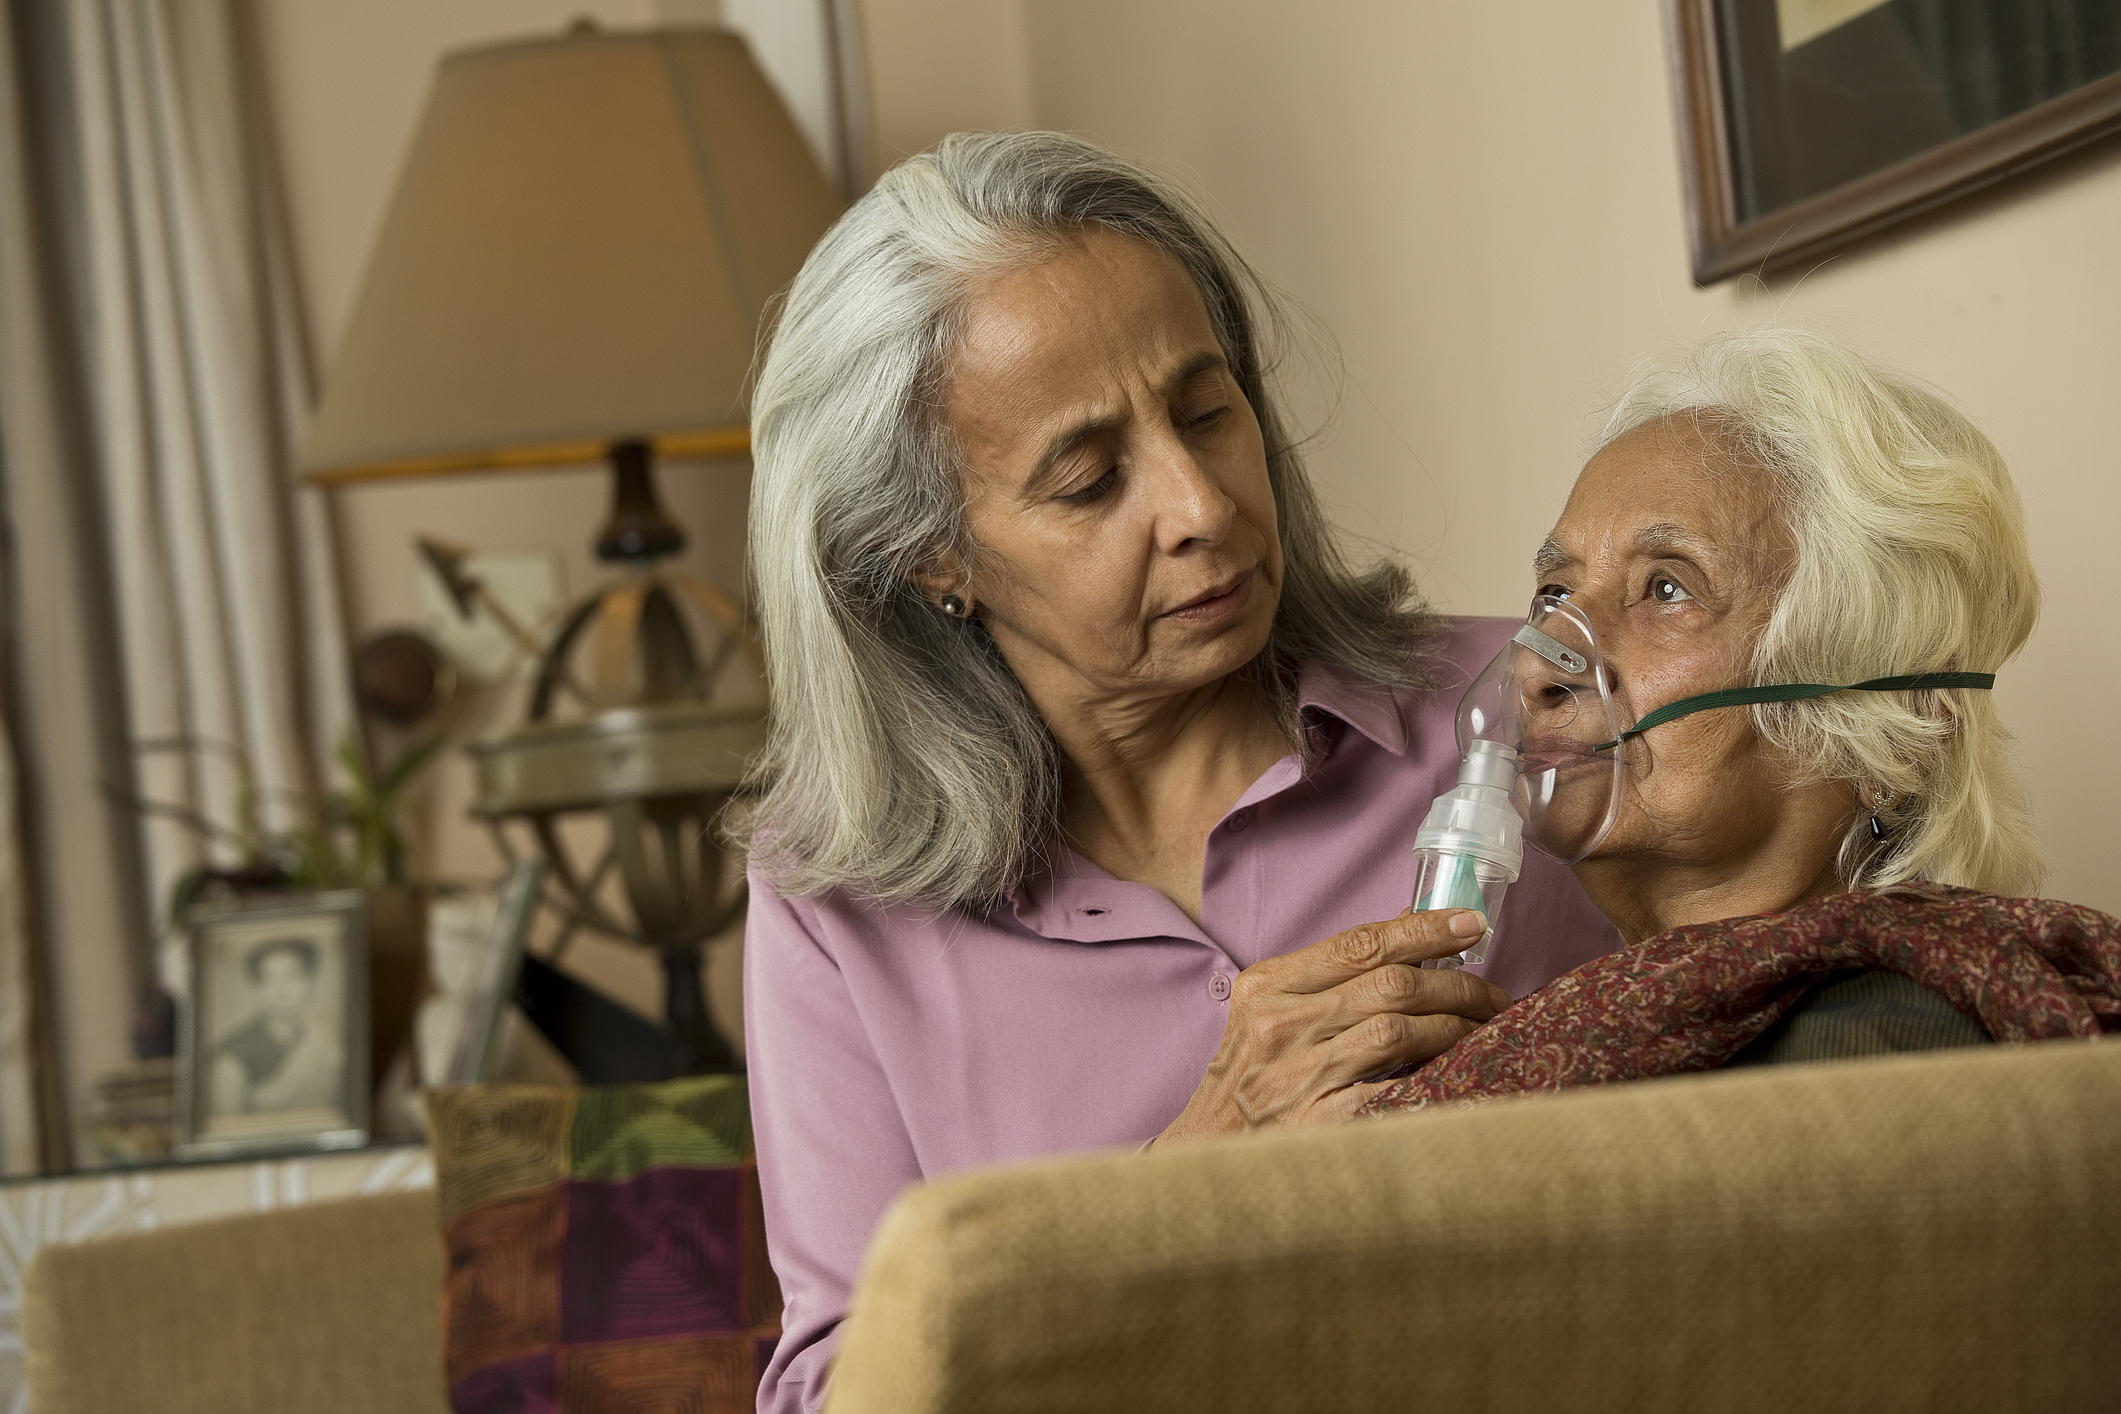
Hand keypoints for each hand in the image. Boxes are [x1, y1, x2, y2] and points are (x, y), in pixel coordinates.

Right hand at [1154, 909, 1509, 1144]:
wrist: (1210, 1156)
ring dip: (1457, 1028)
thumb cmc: (1249, 1083)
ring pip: (1399, 1031)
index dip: (1424, 928)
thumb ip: (1328, 979)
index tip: (1472, 923)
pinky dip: (1435, 1078)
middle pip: (1391, 985)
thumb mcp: (1268, 1016)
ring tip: (1488, 1031)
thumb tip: (1410, 936)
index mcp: (1267, 986)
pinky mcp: (1317, 1124)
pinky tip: (1463, 1075)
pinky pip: (1393, 1091)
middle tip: (1496, 994)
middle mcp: (1279, 1024)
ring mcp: (1296, 1076)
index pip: (1359, 943)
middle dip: (1458, 984)